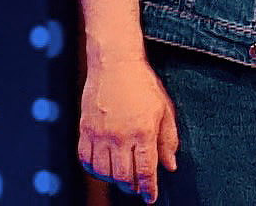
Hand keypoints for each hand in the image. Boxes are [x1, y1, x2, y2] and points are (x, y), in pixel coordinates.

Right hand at [79, 54, 178, 201]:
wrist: (114, 64)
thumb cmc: (143, 84)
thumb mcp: (164, 110)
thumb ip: (168, 140)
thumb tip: (170, 166)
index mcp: (143, 131)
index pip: (146, 170)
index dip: (149, 188)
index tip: (151, 198)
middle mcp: (119, 136)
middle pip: (123, 176)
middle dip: (132, 187)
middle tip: (138, 187)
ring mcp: (99, 134)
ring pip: (104, 172)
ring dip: (115, 180)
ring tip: (124, 177)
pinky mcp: (84, 131)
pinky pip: (86, 161)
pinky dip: (96, 170)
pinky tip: (105, 168)